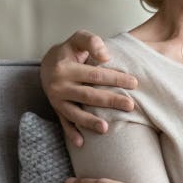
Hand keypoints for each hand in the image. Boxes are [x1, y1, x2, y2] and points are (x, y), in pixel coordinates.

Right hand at [41, 30, 137, 146]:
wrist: (47, 63)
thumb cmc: (70, 51)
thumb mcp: (78, 39)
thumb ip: (92, 42)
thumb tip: (106, 56)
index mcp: (66, 68)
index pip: (95, 75)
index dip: (115, 78)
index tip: (134, 83)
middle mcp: (59, 85)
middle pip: (89, 95)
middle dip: (110, 101)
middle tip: (130, 106)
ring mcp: (57, 100)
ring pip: (75, 113)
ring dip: (90, 122)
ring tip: (106, 129)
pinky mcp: (56, 110)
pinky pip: (64, 123)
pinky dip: (71, 134)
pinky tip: (82, 143)